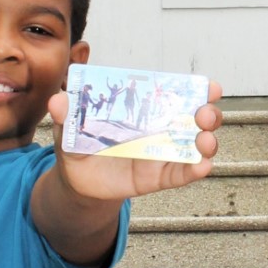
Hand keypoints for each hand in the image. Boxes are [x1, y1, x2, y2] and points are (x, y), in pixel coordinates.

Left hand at [46, 80, 222, 200]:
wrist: (77, 180)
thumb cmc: (78, 144)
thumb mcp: (69, 125)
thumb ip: (66, 112)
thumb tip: (57, 101)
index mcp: (144, 108)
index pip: (175, 94)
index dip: (196, 89)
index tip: (210, 86)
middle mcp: (160, 128)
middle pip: (195, 118)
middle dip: (208, 114)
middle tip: (205, 114)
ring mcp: (162, 153)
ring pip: (195, 146)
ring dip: (207, 142)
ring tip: (205, 142)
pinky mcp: (158, 177)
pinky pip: (181, 174)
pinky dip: (195, 171)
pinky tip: (202, 167)